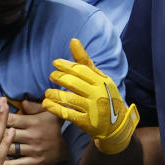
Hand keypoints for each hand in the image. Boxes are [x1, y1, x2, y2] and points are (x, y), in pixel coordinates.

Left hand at [4, 98, 68, 164]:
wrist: (72, 143)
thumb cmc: (57, 125)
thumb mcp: (49, 112)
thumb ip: (34, 107)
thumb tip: (22, 102)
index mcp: (33, 122)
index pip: (11, 119)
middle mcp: (31, 136)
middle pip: (7, 134)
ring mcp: (33, 150)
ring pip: (10, 149)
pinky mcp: (36, 161)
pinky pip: (18, 164)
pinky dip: (6, 164)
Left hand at [43, 39, 137, 153]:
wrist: (117, 124)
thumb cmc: (105, 95)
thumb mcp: (99, 78)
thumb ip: (85, 61)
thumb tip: (73, 40)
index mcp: (101, 81)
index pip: (81, 70)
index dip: (66, 66)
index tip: (55, 63)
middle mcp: (97, 94)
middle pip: (73, 83)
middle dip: (59, 78)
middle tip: (52, 76)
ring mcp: (92, 109)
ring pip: (68, 99)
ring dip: (54, 94)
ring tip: (47, 92)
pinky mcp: (86, 122)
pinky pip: (67, 114)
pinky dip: (55, 108)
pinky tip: (47, 104)